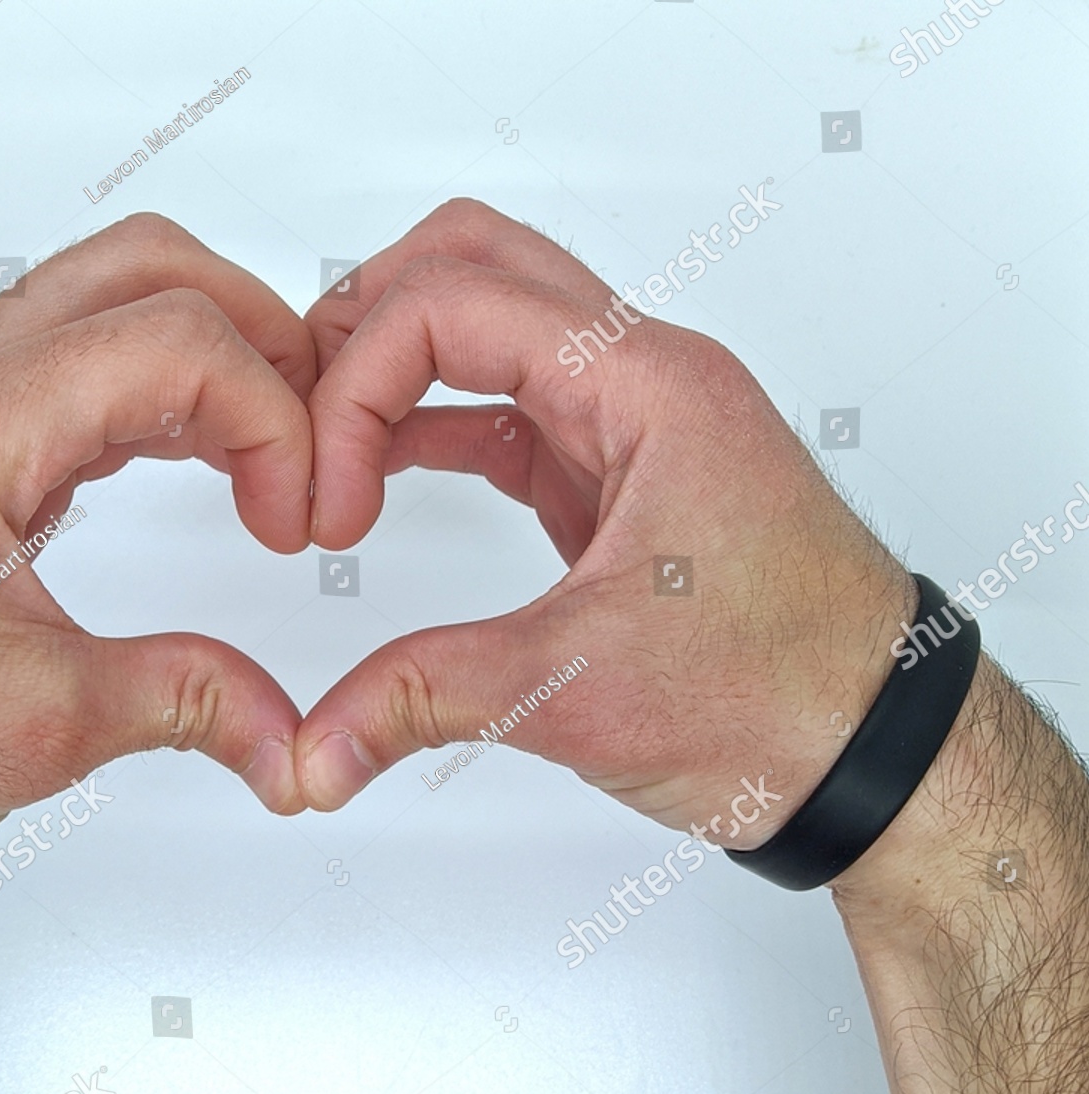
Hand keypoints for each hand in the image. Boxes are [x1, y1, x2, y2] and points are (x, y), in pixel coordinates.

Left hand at [0, 213, 315, 904]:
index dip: (272, 416)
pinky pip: (61, 360)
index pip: (170, 340)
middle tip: (310, 435)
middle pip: (142, 270)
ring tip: (264, 450)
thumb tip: (291, 731)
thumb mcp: (33, 728)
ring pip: (101, 298)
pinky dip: (145, 388)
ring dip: (203, 354)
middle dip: (256, 338)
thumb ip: (187, 701)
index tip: (297, 514)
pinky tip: (186, 453)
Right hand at [294, 198, 914, 850]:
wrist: (875, 748)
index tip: (327, 506)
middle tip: (301, 409)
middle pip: (473, 262)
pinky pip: (503, 406)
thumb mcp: (583, 689)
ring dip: (395, 365)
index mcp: (647, 384)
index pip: (453, 303)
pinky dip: (430, 424)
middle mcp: (642, 374)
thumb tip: (316, 745)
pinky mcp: (614, 473)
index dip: (356, 388)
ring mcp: (630, 418)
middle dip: (364, 322)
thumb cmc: (786, 693)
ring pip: (489, 323)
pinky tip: (381, 473)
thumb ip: (428, 698)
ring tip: (326, 444)